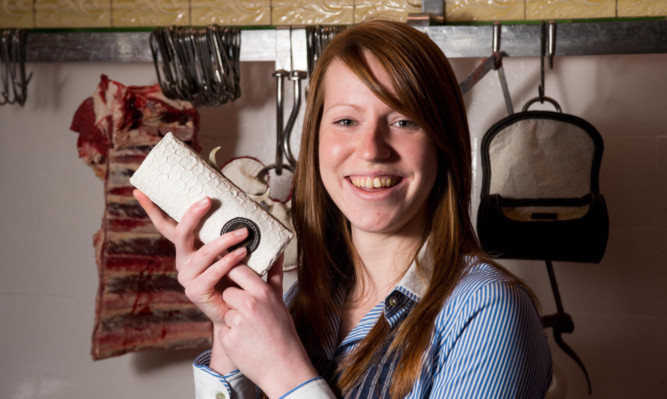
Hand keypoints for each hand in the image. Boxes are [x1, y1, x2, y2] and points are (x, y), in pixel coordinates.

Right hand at [133, 189, 248, 371]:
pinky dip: (228, 262)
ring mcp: (187, 277)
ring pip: (202, 253)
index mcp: (188, 248)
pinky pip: (211, 273)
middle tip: (208, 200)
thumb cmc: (240, 278)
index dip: (152, 209)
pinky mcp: (195, 292)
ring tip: (243, 233)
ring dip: (224, 241)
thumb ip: (246, 235)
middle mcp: (183, 260)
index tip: (139, 191)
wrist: (240, 311)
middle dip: (192, 215)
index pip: (166, 225)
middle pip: (180, 233)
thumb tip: (266, 211)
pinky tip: (241, 255)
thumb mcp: (242, 252)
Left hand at [220, 259, 317, 397]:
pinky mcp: (228, 339)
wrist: (283, 366)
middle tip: (249, 314)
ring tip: (250, 331)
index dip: (233, 272)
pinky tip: (245, 342)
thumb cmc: (282, 332)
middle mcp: (249, 305)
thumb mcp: (279, 301)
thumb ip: (274, 274)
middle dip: (233, 300)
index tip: (233, 274)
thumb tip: (277, 251)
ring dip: (232, 320)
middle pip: (227, 291)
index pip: (237, 269)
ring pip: (224, 311)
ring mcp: (237, 322)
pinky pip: (222, 330)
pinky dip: (231, 336)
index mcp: (262, 293)